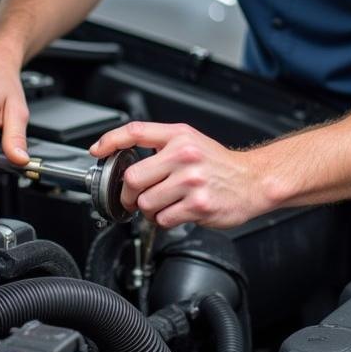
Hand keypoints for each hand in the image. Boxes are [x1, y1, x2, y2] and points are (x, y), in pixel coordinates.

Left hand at [89, 122, 265, 228]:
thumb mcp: (190, 141)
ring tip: (164, 203)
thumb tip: (123, 155)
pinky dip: (164, 220)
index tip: (97, 151)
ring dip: (148, 210)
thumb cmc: (218, 164)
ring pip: (146, 203)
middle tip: (134, 197)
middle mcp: (184, 155)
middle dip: (128, 193)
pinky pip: (163, 219)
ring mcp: (191, 181)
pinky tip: (177, 211)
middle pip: (133, 178)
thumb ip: (160, 145)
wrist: (253, 181)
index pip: (136, 132)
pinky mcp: (198, 205)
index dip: (110, 141)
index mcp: (179, 136)